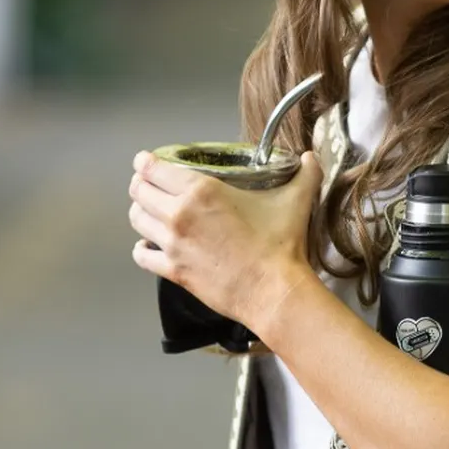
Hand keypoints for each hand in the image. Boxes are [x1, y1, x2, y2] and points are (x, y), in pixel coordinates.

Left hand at [128, 150, 322, 333]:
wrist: (274, 291)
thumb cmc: (280, 245)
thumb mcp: (294, 201)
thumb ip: (304, 174)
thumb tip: (312, 157)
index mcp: (200, 190)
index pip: (153, 168)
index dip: (145, 162)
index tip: (145, 161)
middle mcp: (178, 214)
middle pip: (139, 191)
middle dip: (140, 184)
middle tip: (148, 183)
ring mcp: (172, 245)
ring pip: (137, 220)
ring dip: (140, 212)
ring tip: (149, 211)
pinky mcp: (173, 271)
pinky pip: (142, 256)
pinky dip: (142, 249)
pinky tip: (148, 246)